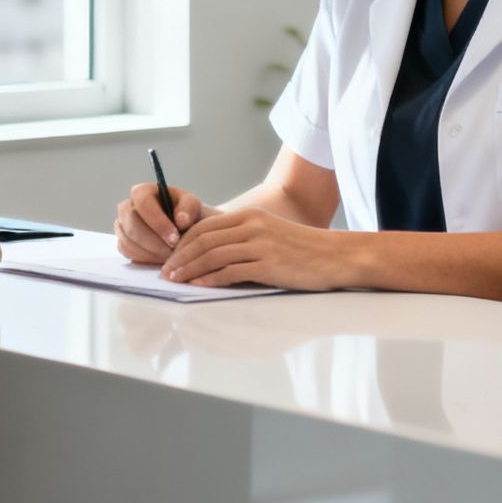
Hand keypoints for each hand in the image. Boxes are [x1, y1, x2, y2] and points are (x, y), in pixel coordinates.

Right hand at [115, 182, 207, 263]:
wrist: (183, 230)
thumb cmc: (186, 215)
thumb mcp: (193, 206)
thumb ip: (189, 209)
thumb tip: (181, 220)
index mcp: (143, 192)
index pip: (143, 204)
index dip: (158, 222)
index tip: (174, 239)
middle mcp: (127, 207)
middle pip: (132, 224)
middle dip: (154, 242)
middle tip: (173, 253)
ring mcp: (123, 226)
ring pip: (129, 241)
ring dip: (151, 253)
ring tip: (170, 257)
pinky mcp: (123, 242)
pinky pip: (128, 252)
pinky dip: (145, 258)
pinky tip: (161, 258)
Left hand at [160, 207, 349, 290]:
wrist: (336, 256)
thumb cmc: (302, 251)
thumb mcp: (269, 235)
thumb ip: (242, 240)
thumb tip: (210, 259)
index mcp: (249, 216)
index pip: (204, 227)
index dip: (182, 243)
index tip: (170, 258)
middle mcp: (252, 226)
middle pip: (203, 240)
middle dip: (180, 257)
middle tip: (165, 272)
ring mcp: (260, 244)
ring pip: (213, 255)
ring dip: (189, 269)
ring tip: (175, 281)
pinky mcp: (269, 264)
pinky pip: (231, 271)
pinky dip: (210, 279)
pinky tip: (198, 286)